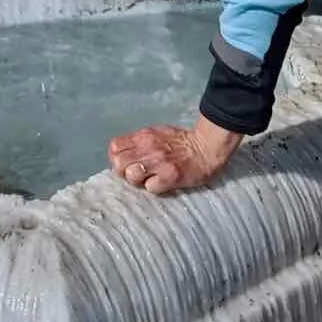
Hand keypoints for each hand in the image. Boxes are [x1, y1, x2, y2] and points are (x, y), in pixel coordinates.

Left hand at [108, 116, 242, 195]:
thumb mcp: (157, 133)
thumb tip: (123, 154)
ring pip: (132, 176)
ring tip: (148, 179)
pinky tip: (161, 183)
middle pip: (119, 164)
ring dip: (138, 181)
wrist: (206, 147)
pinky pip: (150, 188)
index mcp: (144, 136)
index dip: (116, 157)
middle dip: (124, 171)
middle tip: (135, 174)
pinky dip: (154, 188)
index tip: (124, 163)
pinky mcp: (170, 177)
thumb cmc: (181, 141)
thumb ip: (139, 142)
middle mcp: (149, 148)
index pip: (115, 147)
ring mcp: (159, 163)